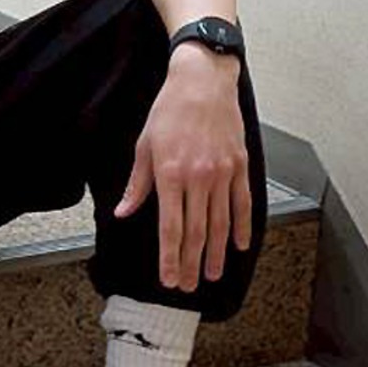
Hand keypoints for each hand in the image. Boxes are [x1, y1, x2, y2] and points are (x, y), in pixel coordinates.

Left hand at [114, 47, 252, 290]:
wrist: (203, 80)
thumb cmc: (170, 110)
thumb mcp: (144, 145)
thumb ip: (138, 184)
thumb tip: (124, 211)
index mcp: (170, 174)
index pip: (171, 228)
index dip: (170, 257)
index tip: (169, 279)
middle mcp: (198, 177)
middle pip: (196, 232)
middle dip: (191, 263)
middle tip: (189, 286)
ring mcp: (222, 173)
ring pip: (220, 224)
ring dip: (216, 253)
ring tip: (212, 274)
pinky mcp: (239, 165)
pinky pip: (243, 203)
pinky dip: (242, 227)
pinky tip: (239, 246)